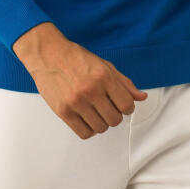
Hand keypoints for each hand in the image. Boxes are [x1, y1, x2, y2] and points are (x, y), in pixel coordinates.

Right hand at [17, 30, 147, 138]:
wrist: (48, 55)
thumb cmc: (76, 58)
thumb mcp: (104, 66)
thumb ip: (124, 83)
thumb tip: (141, 97)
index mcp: (103, 77)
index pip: (127, 105)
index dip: (128, 108)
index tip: (122, 106)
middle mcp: (90, 90)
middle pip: (115, 119)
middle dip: (114, 115)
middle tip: (107, 107)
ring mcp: (76, 102)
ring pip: (101, 128)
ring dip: (101, 123)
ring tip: (95, 112)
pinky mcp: (63, 111)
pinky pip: (84, 133)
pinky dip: (89, 129)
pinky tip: (86, 118)